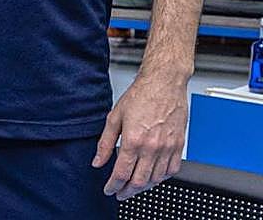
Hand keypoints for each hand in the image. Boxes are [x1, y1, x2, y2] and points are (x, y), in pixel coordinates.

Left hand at [93, 69, 188, 200]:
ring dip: (144, 187)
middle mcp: (153, 147)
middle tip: (120, 193)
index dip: (113, 185)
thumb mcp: (114, 117)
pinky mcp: (179, 146)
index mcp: (134, 140)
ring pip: (156, 179)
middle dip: (127, 191)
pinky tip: (153, 177)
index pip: (122, 173)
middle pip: (140, 181)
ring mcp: (168, 148)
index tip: (109, 189)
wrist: (164, 84)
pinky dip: (161, 178)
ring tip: (134, 186)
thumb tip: (98, 161)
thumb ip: (105, 143)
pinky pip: (172, 170)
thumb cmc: (140, 96)